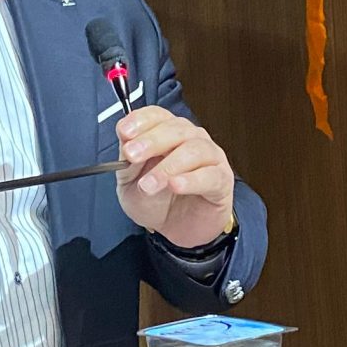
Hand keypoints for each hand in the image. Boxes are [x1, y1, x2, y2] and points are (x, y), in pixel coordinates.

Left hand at [115, 106, 236, 250]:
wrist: (175, 230)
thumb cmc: (156, 201)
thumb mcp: (130, 183)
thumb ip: (127, 163)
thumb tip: (126, 143)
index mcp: (167, 134)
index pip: (157, 115)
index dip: (140, 120)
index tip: (124, 132)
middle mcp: (191, 139)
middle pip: (175, 129)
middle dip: (151, 141)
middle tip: (133, 156)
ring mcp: (210, 158)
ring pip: (194, 149)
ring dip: (168, 166)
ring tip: (149, 184)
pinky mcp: (222, 180)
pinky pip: (210, 175)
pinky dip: (191, 180)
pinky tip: (175, 186)